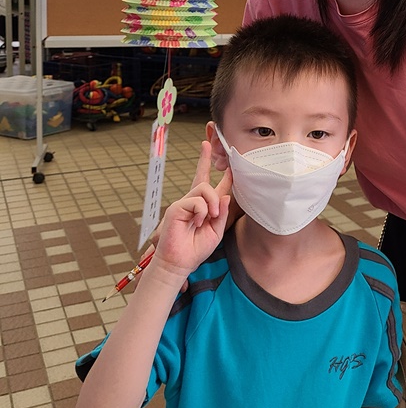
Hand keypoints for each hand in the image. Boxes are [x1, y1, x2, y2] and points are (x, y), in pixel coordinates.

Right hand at [152, 141, 231, 279]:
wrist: (180, 262)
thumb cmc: (196, 248)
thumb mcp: (216, 230)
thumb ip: (222, 213)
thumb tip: (226, 195)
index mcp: (204, 206)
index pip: (212, 184)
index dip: (215, 169)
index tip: (214, 151)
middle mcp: (194, 202)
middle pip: (202, 177)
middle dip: (204, 158)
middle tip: (206, 145)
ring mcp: (184, 203)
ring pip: (205, 189)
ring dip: (213, 203)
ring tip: (210, 217)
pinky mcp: (177, 207)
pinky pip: (197, 201)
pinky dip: (202, 211)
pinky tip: (198, 221)